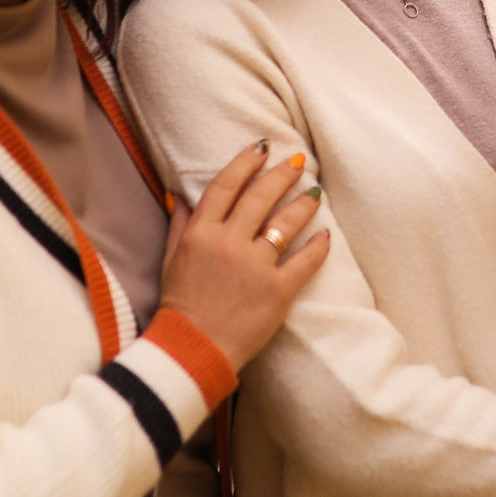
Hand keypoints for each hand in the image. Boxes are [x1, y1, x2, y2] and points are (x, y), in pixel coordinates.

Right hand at [155, 142, 329, 369]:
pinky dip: (318, 246)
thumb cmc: (180, 305)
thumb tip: (179, 195)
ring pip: (286, 223)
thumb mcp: (170, 260)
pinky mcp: (278, 291)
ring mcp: (255, 267)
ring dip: (303, 203)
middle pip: (260, 197)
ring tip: (314, 191)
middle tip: (297, 160)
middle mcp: (229, 243)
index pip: (227, 185)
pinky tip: (326, 235)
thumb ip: (180, 225)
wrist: (192, 349)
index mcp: (201, 233)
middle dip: (281, 174)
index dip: (245, 162)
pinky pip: (304, 261)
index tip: (261, 147)